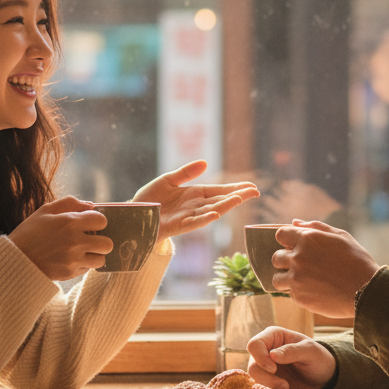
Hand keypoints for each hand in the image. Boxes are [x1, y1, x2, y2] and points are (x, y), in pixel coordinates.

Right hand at [8, 197, 110, 280]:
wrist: (14, 259)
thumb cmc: (30, 232)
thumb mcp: (46, 210)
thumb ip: (70, 203)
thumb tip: (91, 205)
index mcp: (70, 223)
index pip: (102, 221)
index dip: (98, 221)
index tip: (90, 223)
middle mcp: (75, 242)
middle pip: (107, 243)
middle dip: (101, 240)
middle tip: (91, 239)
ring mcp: (73, 260)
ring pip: (101, 260)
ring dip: (95, 255)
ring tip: (84, 251)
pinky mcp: (69, 274)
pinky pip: (87, 270)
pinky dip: (83, 265)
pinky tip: (71, 259)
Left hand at [132, 161, 259, 240]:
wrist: (133, 215)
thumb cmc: (150, 198)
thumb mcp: (168, 180)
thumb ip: (186, 172)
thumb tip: (205, 162)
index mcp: (195, 194)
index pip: (220, 191)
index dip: (236, 189)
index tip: (252, 187)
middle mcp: (195, 206)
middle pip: (220, 200)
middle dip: (238, 196)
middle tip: (255, 192)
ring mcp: (188, 217)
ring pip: (211, 211)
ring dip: (225, 206)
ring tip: (239, 199)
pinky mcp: (177, 226)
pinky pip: (193, 222)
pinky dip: (204, 218)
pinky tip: (214, 214)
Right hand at [246, 327, 335, 388]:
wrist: (323, 376)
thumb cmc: (317, 358)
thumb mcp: (310, 351)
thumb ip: (292, 351)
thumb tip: (272, 355)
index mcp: (273, 336)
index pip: (255, 344)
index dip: (261, 357)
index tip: (274, 369)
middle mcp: (265, 350)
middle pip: (252, 365)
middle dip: (266, 378)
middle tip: (285, 386)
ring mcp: (265, 367)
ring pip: (254, 379)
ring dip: (269, 387)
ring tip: (287, 388)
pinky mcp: (268, 382)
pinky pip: (261, 388)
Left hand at [271, 220, 378, 317]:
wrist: (366, 291)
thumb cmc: (356, 260)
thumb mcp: (340, 236)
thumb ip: (315, 227)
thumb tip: (294, 223)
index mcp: (307, 239)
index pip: (280, 234)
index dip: (287, 240)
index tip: (294, 246)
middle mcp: (298, 258)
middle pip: (276, 257)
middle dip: (286, 260)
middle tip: (302, 265)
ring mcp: (296, 279)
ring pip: (277, 279)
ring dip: (287, 278)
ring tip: (302, 280)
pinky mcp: (300, 298)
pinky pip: (290, 294)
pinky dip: (298, 292)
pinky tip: (314, 290)